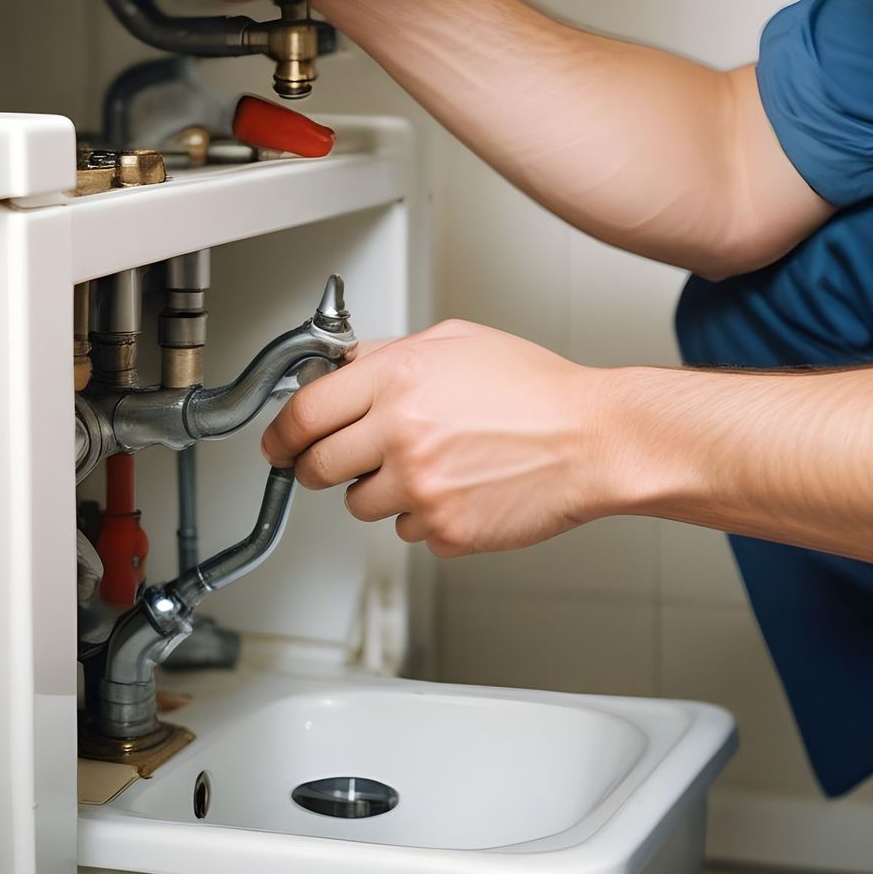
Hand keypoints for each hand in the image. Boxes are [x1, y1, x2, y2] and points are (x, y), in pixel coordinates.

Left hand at [260, 320, 615, 557]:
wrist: (592, 438)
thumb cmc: (534, 388)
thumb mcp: (454, 341)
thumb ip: (388, 354)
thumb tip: (339, 368)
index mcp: (397, 379)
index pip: (303, 414)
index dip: (282, 433)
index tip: (280, 444)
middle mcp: (402, 433)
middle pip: (317, 469)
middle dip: (321, 466)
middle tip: (341, 461)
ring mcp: (421, 487)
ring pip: (360, 506)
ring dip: (381, 491)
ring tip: (430, 465)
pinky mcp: (445, 530)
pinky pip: (407, 532)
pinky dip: (425, 516)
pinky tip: (461, 486)